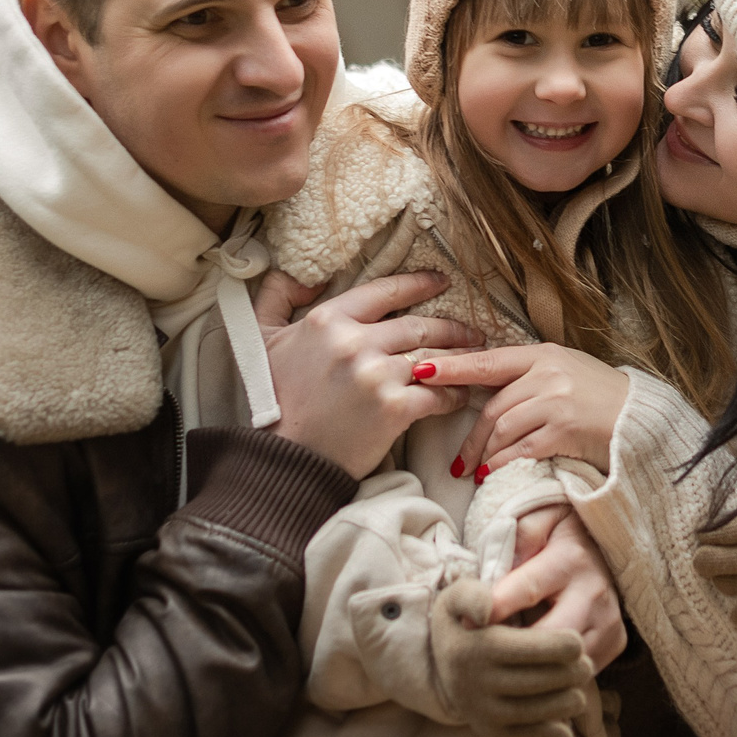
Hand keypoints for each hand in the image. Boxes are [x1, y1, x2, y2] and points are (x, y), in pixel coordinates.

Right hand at [257, 269, 479, 477]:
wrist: (284, 459)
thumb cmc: (271, 401)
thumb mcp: (260, 337)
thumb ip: (278, 296)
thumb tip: (306, 278)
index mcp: (328, 319)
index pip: (385, 291)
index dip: (418, 284)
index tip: (440, 281)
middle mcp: (355, 341)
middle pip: (418, 325)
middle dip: (451, 327)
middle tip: (471, 330)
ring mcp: (376, 374)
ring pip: (434, 358)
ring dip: (460, 358)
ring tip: (476, 358)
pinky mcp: (393, 408)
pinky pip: (438, 395)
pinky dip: (454, 395)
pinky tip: (461, 396)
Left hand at [415, 343, 628, 476]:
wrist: (642, 420)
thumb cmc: (600, 398)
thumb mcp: (564, 373)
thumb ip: (527, 377)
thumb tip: (482, 389)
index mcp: (543, 354)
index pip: (486, 360)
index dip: (451, 367)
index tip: (420, 370)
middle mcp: (547, 373)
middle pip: (492, 405)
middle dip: (469, 437)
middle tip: (455, 462)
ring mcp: (556, 400)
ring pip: (502, 428)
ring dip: (483, 455)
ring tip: (473, 473)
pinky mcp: (564, 429)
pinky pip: (520, 449)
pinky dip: (501, 464)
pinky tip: (492, 476)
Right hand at [428, 577, 591, 736]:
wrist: (442, 666)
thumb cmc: (464, 623)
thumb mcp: (457, 597)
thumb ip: (471, 594)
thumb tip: (487, 611)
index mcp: (474, 649)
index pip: (535, 648)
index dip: (566, 645)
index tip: (576, 642)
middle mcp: (475, 685)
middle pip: (545, 680)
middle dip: (575, 673)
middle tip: (585, 665)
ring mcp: (483, 713)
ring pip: (543, 711)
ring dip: (571, 701)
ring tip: (578, 689)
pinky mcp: (491, 733)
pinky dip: (557, 736)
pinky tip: (567, 723)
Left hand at [491, 507, 626, 672]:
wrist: (610, 545)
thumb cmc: (561, 536)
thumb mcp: (539, 520)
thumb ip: (517, 537)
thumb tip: (494, 570)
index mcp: (570, 559)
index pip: (527, 589)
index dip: (494, 608)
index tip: (466, 622)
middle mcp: (594, 593)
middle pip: (548, 638)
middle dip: (514, 651)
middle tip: (484, 654)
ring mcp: (608, 622)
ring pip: (564, 663)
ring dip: (532, 666)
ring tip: (506, 661)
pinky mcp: (615, 643)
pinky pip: (577, 671)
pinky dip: (552, 672)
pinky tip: (533, 663)